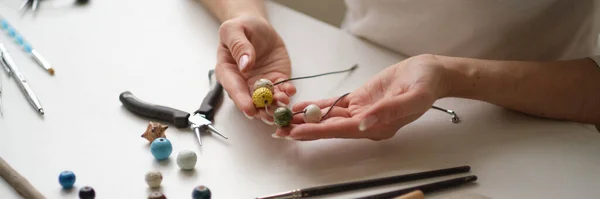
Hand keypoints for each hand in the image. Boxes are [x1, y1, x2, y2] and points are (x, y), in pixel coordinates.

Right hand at [214, 16, 295, 123]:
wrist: (258, 27)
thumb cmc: (242, 27)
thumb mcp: (234, 30)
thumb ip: (238, 46)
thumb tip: (245, 64)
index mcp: (228, 71)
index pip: (233, 89)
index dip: (241, 100)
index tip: (250, 109)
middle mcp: (243, 82)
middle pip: (251, 101)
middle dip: (261, 109)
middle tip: (271, 113)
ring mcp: (260, 83)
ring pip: (267, 100)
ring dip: (275, 104)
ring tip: (283, 102)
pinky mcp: (276, 80)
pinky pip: (281, 90)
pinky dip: (286, 92)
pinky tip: (290, 90)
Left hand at [275, 55, 450, 140]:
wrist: (433, 74)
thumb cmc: (426, 84)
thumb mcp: (413, 96)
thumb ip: (389, 111)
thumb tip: (364, 123)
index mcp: (378, 127)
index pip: (341, 130)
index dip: (317, 131)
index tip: (296, 131)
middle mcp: (366, 123)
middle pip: (329, 127)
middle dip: (303, 129)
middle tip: (278, 130)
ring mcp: (362, 112)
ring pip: (328, 117)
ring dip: (306, 119)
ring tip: (282, 120)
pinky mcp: (360, 100)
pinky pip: (335, 106)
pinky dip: (317, 106)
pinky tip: (300, 107)